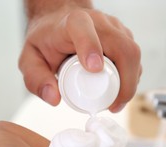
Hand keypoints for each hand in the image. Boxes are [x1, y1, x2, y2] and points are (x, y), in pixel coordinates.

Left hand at [19, 7, 141, 111]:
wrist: (61, 23)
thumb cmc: (47, 40)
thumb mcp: (31, 59)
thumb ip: (36, 79)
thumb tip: (54, 98)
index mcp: (73, 23)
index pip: (84, 30)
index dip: (91, 47)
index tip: (94, 69)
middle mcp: (99, 22)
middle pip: (123, 48)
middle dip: (124, 81)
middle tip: (113, 105)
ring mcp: (115, 29)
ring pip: (133, 54)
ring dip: (130, 82)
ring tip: (116, 103)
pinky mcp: (124, 38)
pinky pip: (134, 59)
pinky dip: (130, 78)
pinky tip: (120, 92)